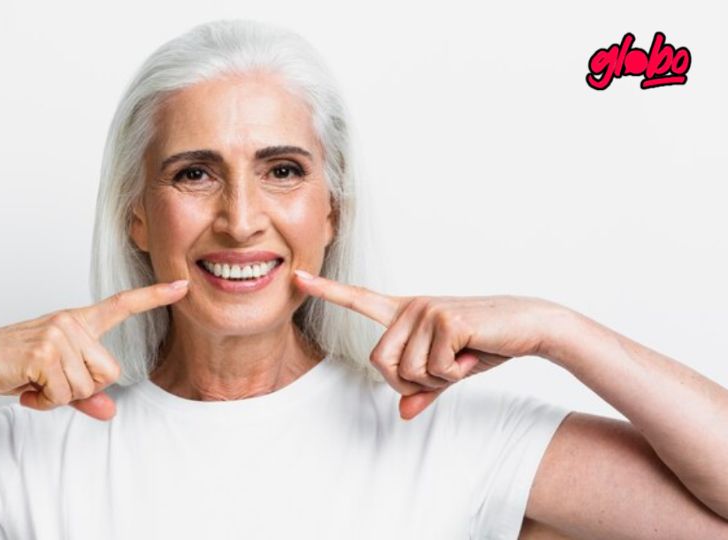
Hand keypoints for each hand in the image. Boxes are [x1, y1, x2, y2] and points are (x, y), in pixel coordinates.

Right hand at [0, 279, 189, 419]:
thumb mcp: (53, 377)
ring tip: (34, 382)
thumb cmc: (10, 365)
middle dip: (83, 388)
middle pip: (110, 372)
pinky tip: (26, 387)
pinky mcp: (44, 354)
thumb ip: (86, 394)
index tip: (182, 285)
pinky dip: (44, 401)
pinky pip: (64, 394)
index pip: (121, 305)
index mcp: (76, 321)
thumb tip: (111, 411)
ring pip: (87, 387)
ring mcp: (58, 335)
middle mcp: (70, 322)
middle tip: (49, 380)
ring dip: (59, 396)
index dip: (154, 297)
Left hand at [292, 270, 562, 419]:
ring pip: (408, 371)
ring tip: (462, 356)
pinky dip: (456, 373)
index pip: (358, 299)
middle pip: (380, 364)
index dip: (326, 290)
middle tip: (444, 368)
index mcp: (405, 312)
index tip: (297, 276)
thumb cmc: (486, 344)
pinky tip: (473, 352)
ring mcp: (426, 310)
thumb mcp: (450, 370)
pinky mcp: (445, 319)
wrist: (529, 326)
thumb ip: (424, 389)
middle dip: (411, 381)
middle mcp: (410, 306)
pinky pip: (434, 369)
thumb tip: (402, 414)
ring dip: (439, 378)